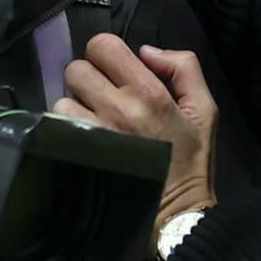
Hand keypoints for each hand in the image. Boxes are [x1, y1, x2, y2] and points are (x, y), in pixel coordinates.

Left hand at [54, 33, 217, 241]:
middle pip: (75, 69)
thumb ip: (183, 67)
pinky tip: (83, 142)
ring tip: (93, 123)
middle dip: (87, 79)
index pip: (102, 46)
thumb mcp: (203, 109)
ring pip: (61, 100)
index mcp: (148, 92)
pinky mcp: (78, 155)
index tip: (113, 70)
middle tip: (101, 97)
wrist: (176, 215)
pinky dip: (65, 131)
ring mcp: (93, 133)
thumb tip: (146, 50)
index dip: (104, 53)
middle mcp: (116, 108)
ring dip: (74, 108)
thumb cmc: (191, 161)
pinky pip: (56, 129)